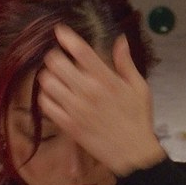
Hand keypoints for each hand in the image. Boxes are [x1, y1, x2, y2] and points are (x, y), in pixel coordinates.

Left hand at [37, 24, 165, 175]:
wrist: (132, 153)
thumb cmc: (138, 119)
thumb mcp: (140, 88)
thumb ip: (126, 63)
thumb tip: (120, 40)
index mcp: (107, 80)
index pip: (81, 51)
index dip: (67, 37)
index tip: (61, 31)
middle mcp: (88, 91)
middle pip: (57, 63)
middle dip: (55, 56)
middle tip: (59, 58)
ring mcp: (75, 109)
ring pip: (47, 82)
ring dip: (49, 75)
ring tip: (56, 77)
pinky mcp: (67, 124)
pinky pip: (45, 104)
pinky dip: (46, 96)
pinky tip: (54, 96)